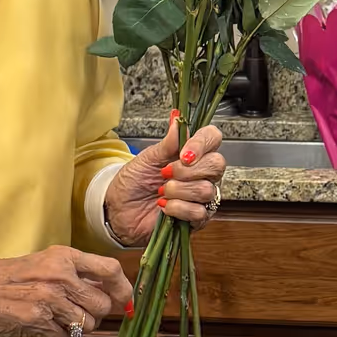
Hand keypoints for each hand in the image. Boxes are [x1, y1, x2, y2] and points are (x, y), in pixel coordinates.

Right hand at [0, 248, 133, 336]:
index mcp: (64, 257)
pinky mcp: (38, 321)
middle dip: (94, 315)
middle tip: (76, 312)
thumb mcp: (44, 263)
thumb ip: (75, 274)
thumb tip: (109, 292)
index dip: (123, 288)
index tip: (126, 301)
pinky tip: (39, 326)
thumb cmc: (7, 277)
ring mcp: (50, 299)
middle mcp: (60, 276)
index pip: (109, 270)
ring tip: (54, 318)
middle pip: (102, 305)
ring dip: (74, 328)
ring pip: (86, 326)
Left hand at [104, 114, 227, 245]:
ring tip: (160, 193)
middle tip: (166, 173)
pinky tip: (165, 207)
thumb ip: (168, 142)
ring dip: (177, 191)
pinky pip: (199, 211)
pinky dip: (177, 208)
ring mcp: (201, 196)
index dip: (202, 144)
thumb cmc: (133, 182)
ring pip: (206, 189)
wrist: (119, 211)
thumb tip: (177, 118)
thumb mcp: (147, 158)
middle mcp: (201, 173)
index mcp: (191, 153)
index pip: (212, 138)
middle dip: (188, 171)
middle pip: (217, 164)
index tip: (183, 154)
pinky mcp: (197, 219)